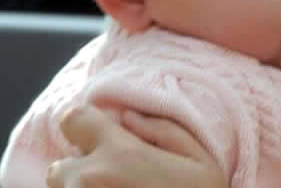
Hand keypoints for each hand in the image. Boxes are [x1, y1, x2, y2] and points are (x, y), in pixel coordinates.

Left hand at [46, 105, 226, 187]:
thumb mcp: (201, 160)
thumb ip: (164, 129)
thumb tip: (128, 117)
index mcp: (120, 154)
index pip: (73, 120)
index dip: (87, 127)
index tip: (103, 140)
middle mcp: (89, 181)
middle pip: (60, 168)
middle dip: (82, 172)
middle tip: (117, 185)